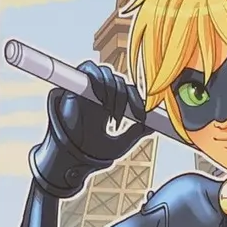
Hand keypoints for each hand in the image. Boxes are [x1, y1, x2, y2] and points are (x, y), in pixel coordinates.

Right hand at [31, 60, 149, 194]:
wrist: (73, 157)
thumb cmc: (94, 151)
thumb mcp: (122, 143)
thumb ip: (137, 133)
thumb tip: (153, 124)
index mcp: (112, 105)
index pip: (129, 90)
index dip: (137, 100)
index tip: (141, 116)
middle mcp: (100, 94)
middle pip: (118, 79)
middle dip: (123, 96)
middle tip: (119, 116)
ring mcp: (87, 87)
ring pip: (106, 72)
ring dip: (112, 88)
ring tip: (109, 109)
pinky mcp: (73, 85)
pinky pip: (88, 69)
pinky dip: (98, 79)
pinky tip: (101, 99)